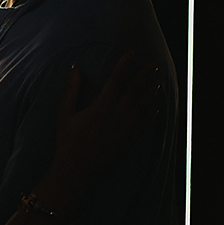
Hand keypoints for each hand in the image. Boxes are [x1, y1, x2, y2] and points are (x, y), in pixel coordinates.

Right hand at [51, 51, 159, 188]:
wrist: (75, 171)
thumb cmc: (67, 142)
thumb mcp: (65, 113)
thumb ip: (72, 89)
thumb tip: (75, 67)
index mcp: (102, 106)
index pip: (116, 79)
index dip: (124, 64)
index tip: (131, 53)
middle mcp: (118, 116)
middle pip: (135, 91)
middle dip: (145, 76)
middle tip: (154, 65)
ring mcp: (126, 130)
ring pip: (143, 107)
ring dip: (151, 93)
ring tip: (157, 82)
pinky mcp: (129, 143)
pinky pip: (144, 126)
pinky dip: (150, 116)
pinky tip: (155, 109)